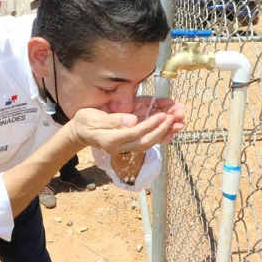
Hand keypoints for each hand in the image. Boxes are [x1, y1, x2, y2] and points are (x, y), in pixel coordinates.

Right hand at [68, 101, 185, 155]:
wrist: (80, 132)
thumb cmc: (85, 121)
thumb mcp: (93, 117)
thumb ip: (112, 120)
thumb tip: (132, 121)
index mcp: (111, 140)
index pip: (135, 133)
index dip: (150, 124)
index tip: (162, 115)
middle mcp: (120, 146)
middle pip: (146, 141)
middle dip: (163, 129)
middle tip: (176, 117)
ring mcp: (125, 146)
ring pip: (149, 142)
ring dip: (166, 133)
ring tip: (181, 122)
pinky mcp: (130, 143)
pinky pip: (148, 142)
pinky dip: (161, 137)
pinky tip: (173, 131)